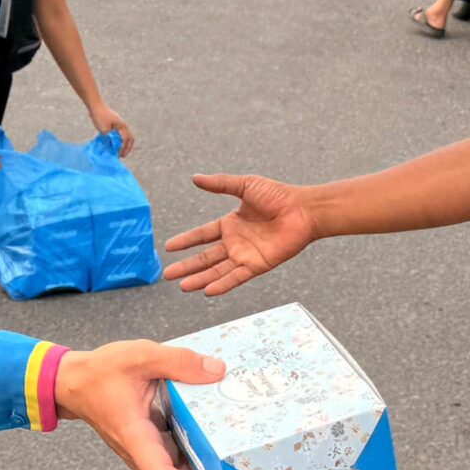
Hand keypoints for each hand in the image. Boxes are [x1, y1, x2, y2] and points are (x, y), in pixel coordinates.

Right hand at [54, 339, 225, 469]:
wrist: (73, 382)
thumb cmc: (101, 372)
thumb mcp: (140, 356)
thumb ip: (178, 361)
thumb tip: (217, 371)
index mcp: (135, 436)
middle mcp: (140, 450)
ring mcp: (145, 449)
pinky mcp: (149, 442)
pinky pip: (174, 459)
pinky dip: (194, 462)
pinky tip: (218, 451)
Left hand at [87, 101, 133, 156]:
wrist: (95, 106)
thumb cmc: (99, 116)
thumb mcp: (104, 130)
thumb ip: (110, 139)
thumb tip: (113, 147)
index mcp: (122, 126)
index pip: (125, 140)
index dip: (123, 149)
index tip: (118, 155)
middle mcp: (123, 125)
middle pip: (130, 139)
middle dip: (127, 148)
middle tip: (122, 155)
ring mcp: (120, 124)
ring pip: (125, 136)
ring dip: (123, 144)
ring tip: (118, 152)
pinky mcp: (115, 124)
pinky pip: (120, 134)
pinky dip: (119, 140)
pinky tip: (113, 144)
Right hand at [161, 173, 317, 296]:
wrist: (303, 210)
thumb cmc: (278, 195)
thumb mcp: (245, 185)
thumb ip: (220, 184)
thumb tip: (195, 177)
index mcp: (231, 224)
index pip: (202, 235)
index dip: (186, 241)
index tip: (168, 247)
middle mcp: (235, 242)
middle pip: (205, 258)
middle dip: (187, 266)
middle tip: (167, 274)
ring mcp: (246, 255)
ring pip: (217, 271)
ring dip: (200, 279)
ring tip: (182, 287)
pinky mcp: (258, 265)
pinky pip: (236, 277)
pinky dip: (222, 284)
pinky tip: (207, 291)